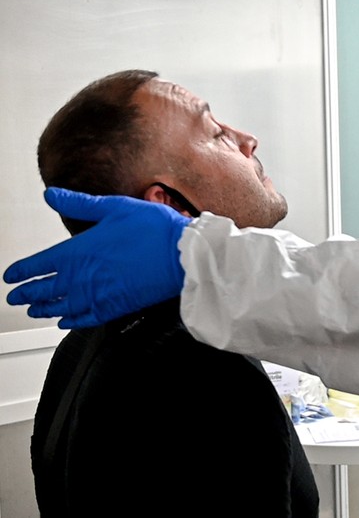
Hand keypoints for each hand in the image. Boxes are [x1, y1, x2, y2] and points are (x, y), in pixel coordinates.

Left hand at [4, 188, 189, 328]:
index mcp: (79, 250)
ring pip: (62, 307)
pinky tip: (67, 322)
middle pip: (45, 290)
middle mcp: (84, 276)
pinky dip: (72, 321)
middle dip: (26, 294)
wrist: (182, 255)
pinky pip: (87, 318)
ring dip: (44, 309)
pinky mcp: (117, 306)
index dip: (20, 272)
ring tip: (34, 311)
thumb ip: (79, 203)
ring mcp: (99, 294)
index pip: (38, 265)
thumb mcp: (114, 207)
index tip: (10, 276)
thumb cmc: (154, 230)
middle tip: (15, 298)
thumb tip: (52, 195)